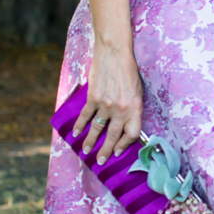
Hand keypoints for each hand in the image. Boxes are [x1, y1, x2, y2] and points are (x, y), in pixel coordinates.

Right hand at [77, 41, 143, 163]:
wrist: (114, 52)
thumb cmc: (128, 71)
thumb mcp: (137, 90)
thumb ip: (132, 108)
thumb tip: (126, 124)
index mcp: (135, 107)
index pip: (132, 134)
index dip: (125, 145)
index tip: (119, 151)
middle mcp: (121, 109)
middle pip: (113, 136)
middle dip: (107, 151)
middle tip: (101, 161)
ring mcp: (106, 104)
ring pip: (97, 129)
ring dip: (91, 142)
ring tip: (86, 152)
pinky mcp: (93, 98)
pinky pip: (85, 116)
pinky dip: (80, 126)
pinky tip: (76, 133)